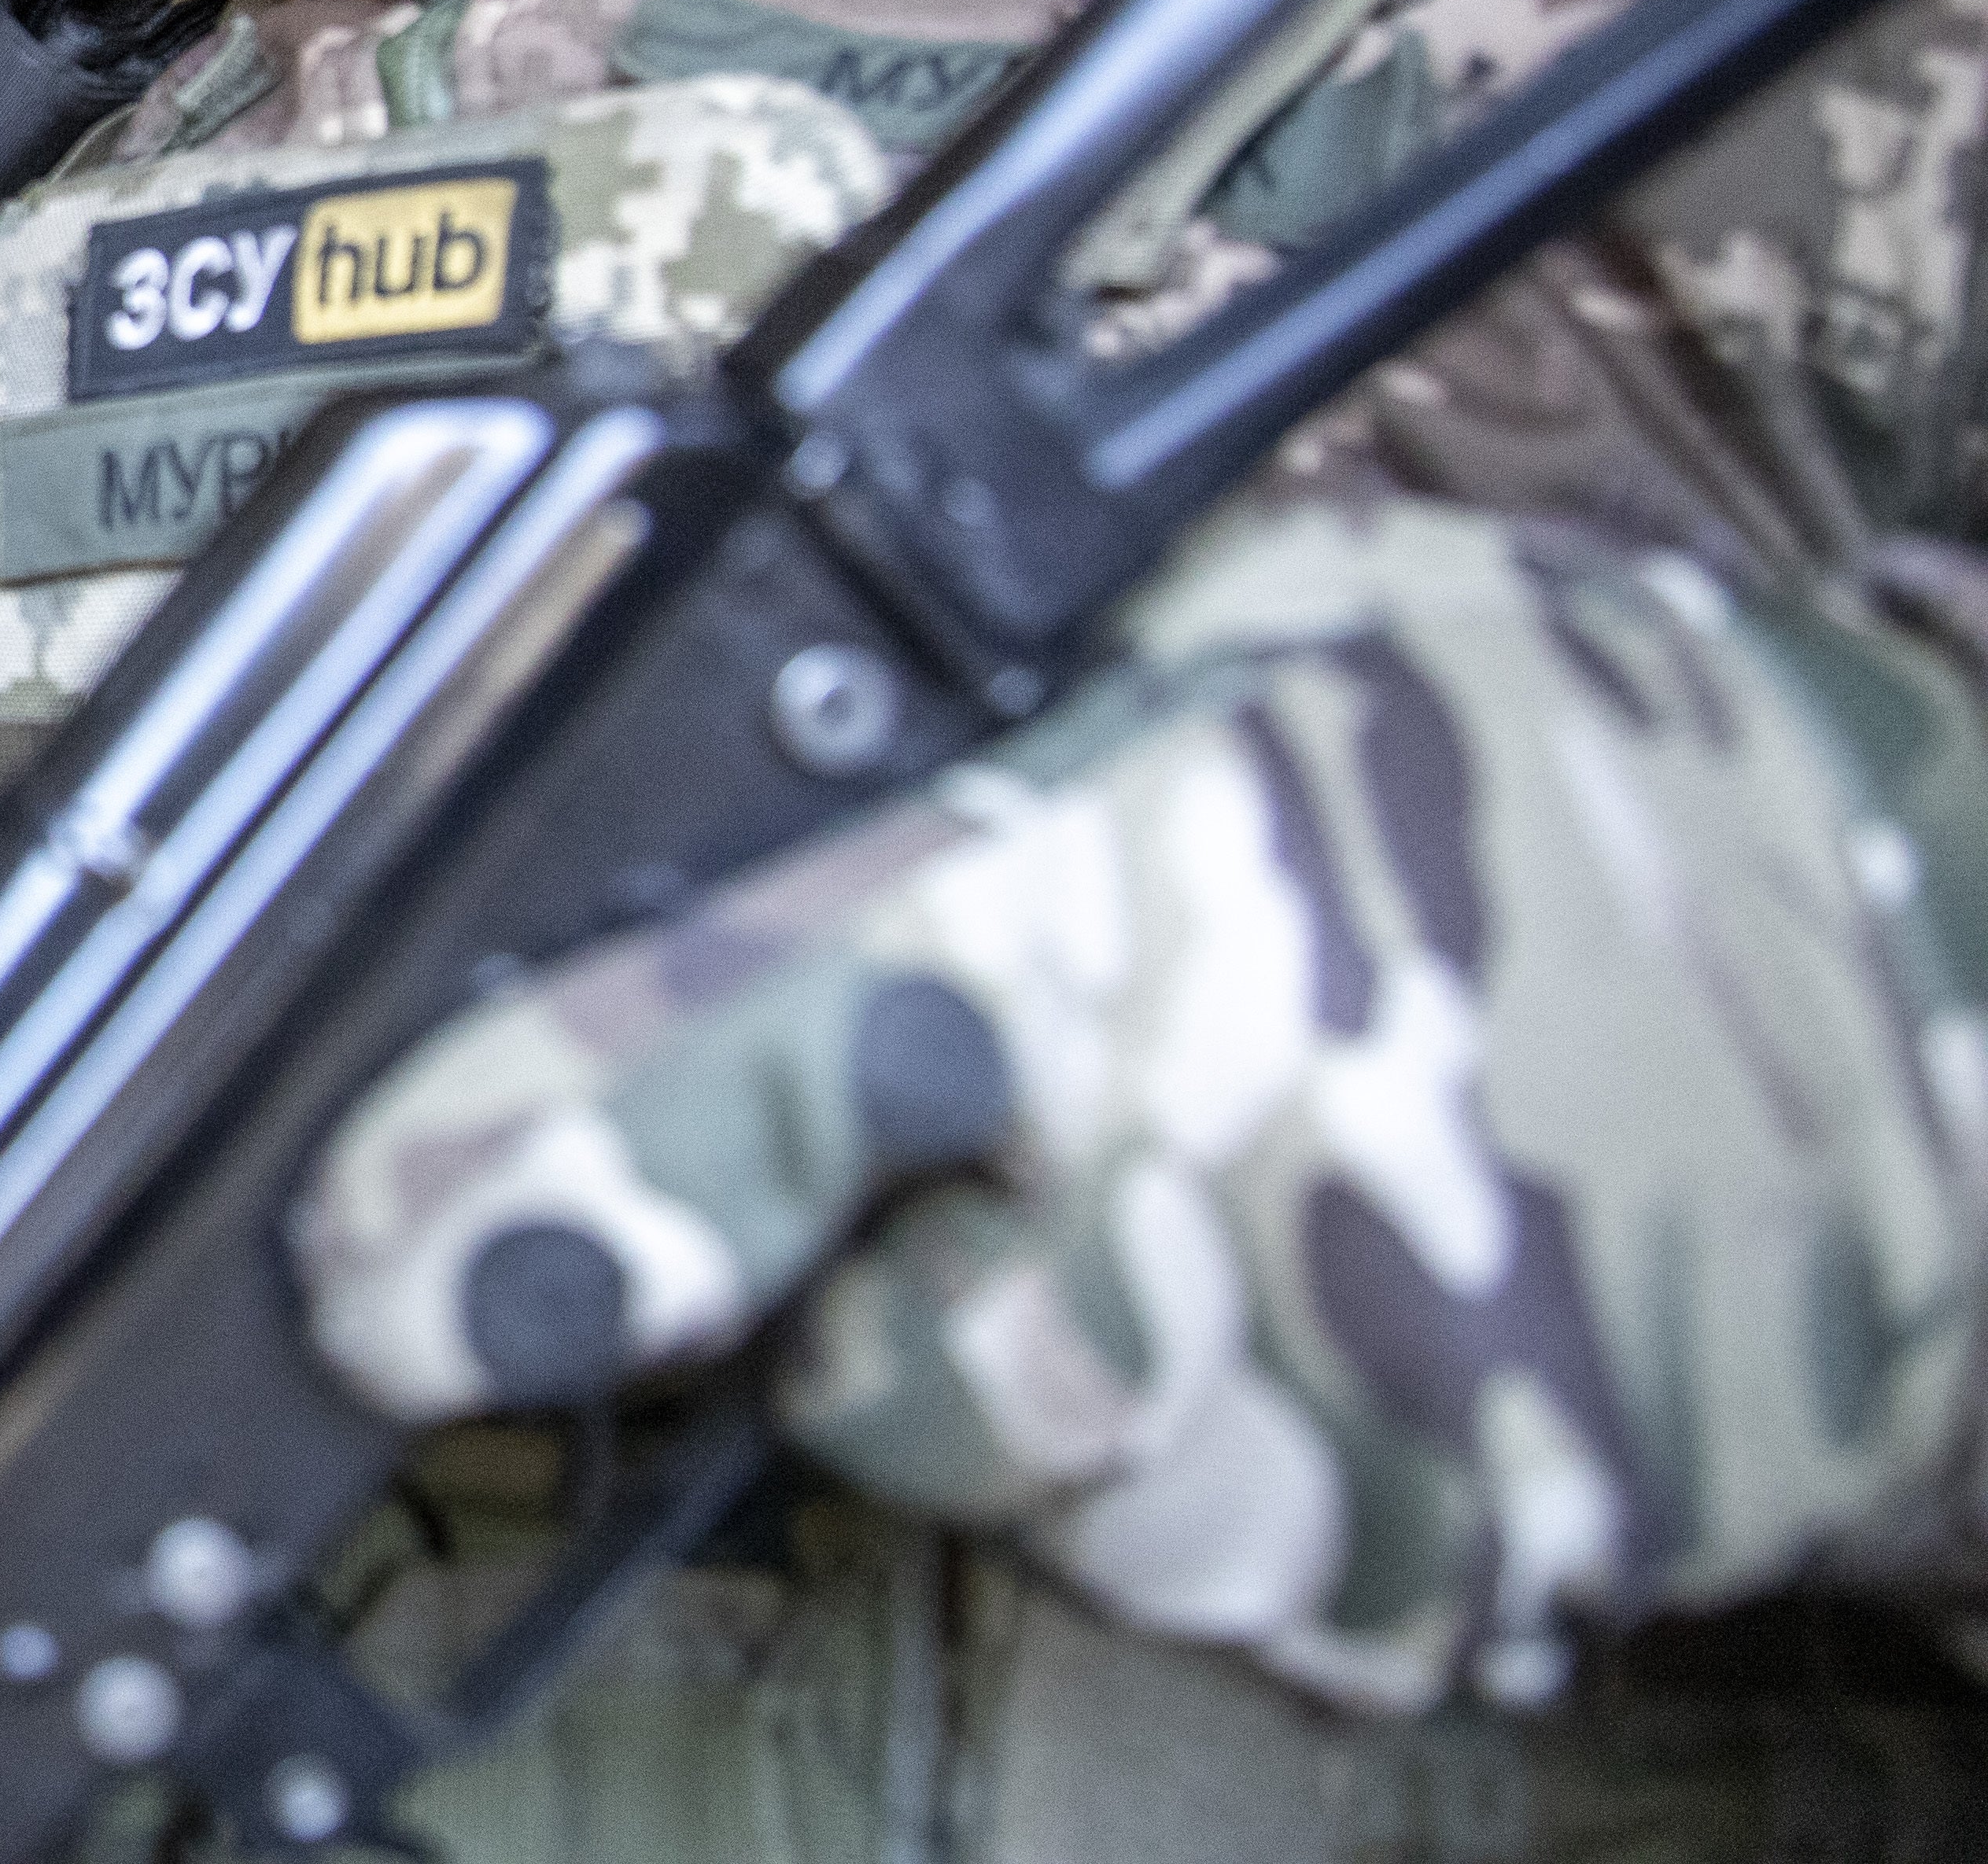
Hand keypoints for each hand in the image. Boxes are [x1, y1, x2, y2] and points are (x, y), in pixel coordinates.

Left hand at [295, 498, 1987, 1715]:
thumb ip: (926, 752)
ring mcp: (1391, 1423)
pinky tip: (1301, 1306)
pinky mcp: (1473, 1582)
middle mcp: (1270, 1178)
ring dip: (1025, 1367)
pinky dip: (1204, 1466)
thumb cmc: (1583, 757)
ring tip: (1179, 1186)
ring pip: (1037, 1495)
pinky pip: (1218, 1583)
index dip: (552, 1167)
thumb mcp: (1228, 626)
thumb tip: (617, 842)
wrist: (1947, 984)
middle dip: (828, 1285)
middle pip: (893, 1365)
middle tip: (947, 1154)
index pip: (781, 1041)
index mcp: (1176, 880)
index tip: (379, 1263)